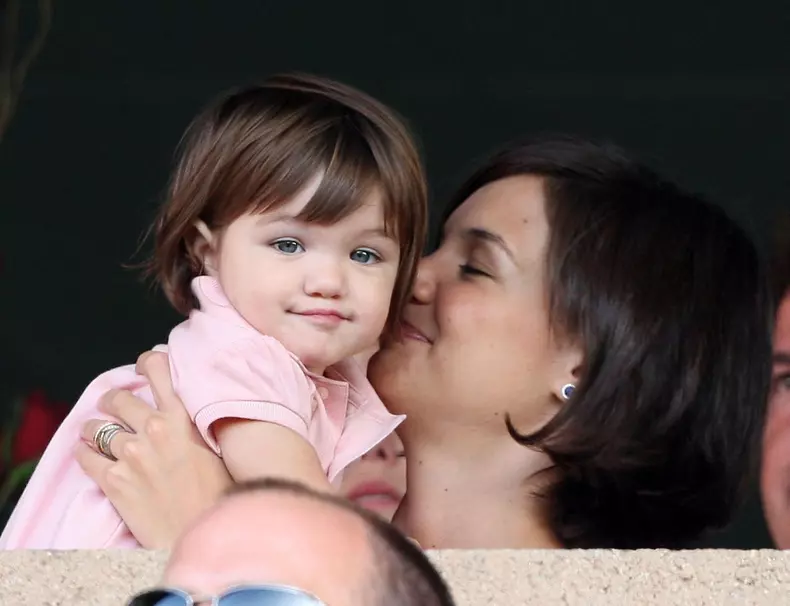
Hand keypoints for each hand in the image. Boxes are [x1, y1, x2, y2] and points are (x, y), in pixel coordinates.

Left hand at [75, 351, 231, 548]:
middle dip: (113, 401)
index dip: (146, 363)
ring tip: (95, 432)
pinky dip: (83, 451)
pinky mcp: (113, 481)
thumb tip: (184, 414)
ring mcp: (130, 455)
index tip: (141, 368)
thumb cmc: (217, 495)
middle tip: (112, 406)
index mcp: (181, 418)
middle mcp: (153, 430)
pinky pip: (85, 456)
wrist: (200, 532)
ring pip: (97, 427)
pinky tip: (84, 451)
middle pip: (119, 400)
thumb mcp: (216, 449)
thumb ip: (194, 427)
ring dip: (95, 428)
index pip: (158, 370)